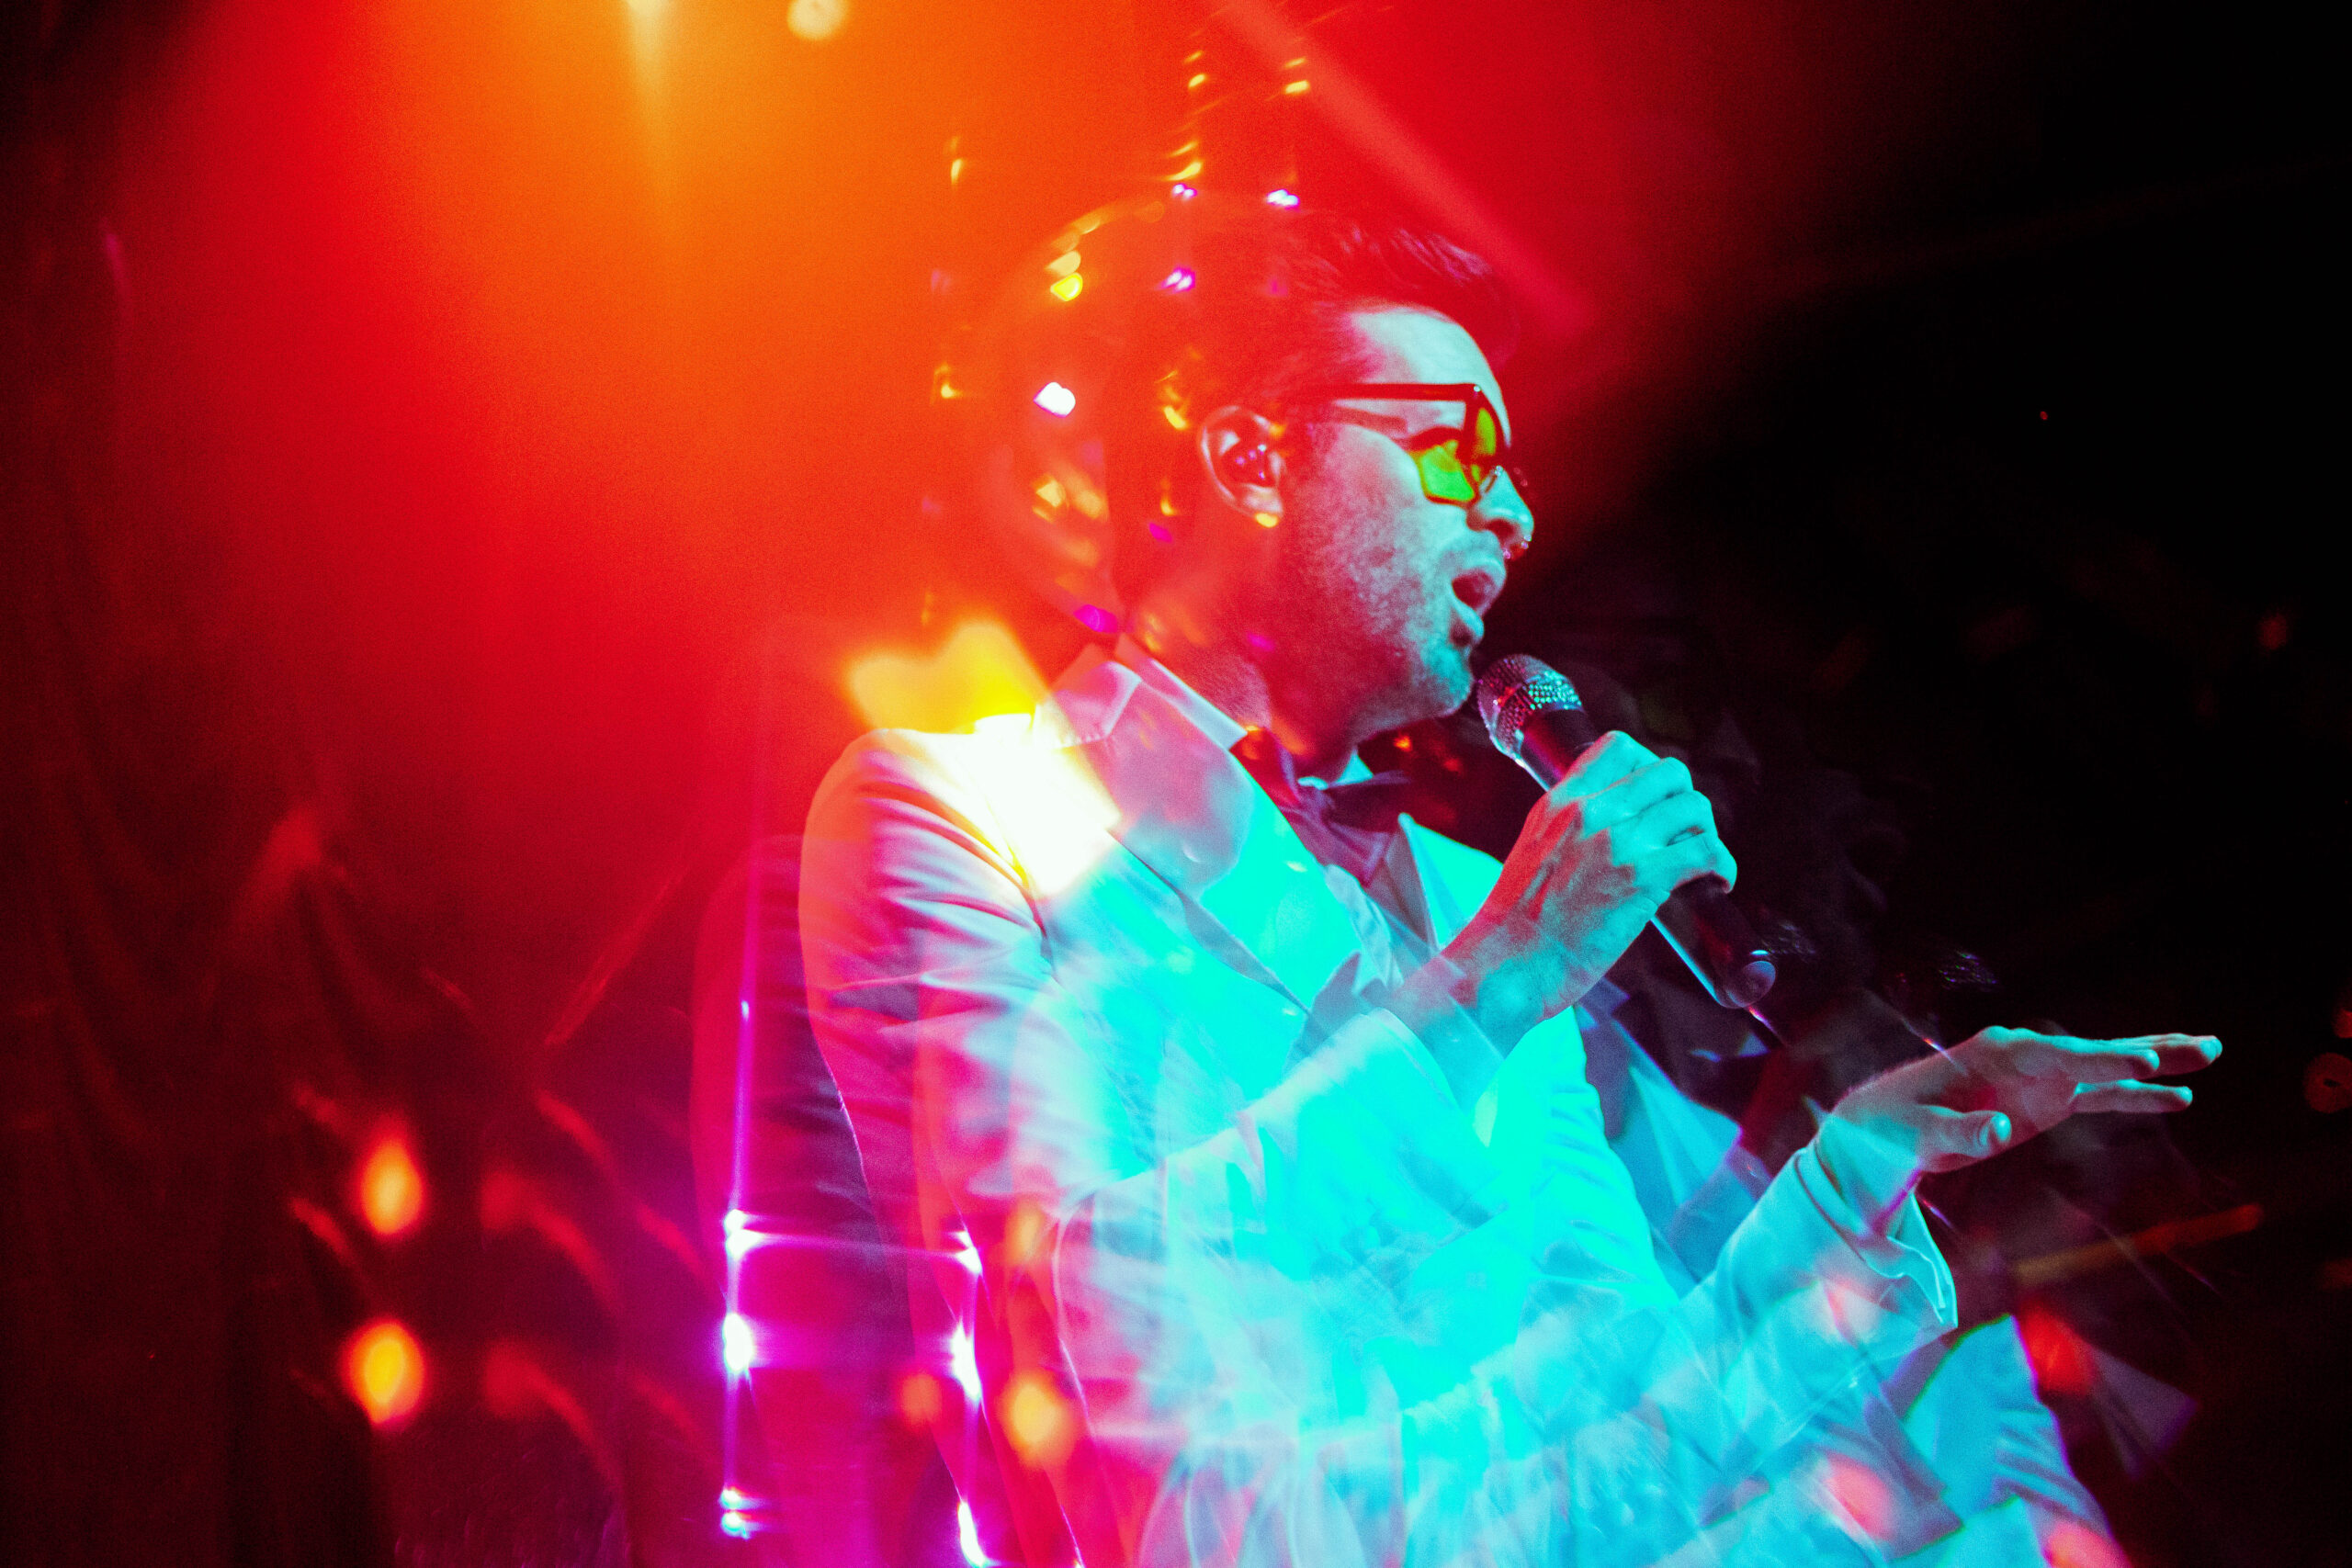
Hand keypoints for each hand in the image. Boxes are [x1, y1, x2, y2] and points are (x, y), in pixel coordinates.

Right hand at [1437, 732, 1736, 1048]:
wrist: (1504, 965)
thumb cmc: (1515, 925)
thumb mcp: (1531, 852)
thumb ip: (1566, 830)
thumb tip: (1603, 832)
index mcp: (1559, 802)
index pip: (1618, 746)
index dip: (1649, 767)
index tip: (1654, 800)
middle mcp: (1590, 813)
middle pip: (1668, 772)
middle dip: (1684, 802)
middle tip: (1682, 836)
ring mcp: (1617, 843)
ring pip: (1693, 807)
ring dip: (1706, 833)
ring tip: (1700, 861)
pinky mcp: (1641, 879)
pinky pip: (1705, 852)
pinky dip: (1720, 866)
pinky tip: (1715, 883)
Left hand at [1829, 1028, 2221, 1178]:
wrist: (1883, 1123)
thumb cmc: (1897, 1123)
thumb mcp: (1920, 1133)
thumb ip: (1959, 1132)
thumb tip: (1999, 1130)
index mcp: (1996, 1053)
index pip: (2061, 1054)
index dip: (2103, 1058)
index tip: (2147, 1060)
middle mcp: (2025, 1056)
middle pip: (2096, 1051)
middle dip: (2149, 1048)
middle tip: (2206, 1045)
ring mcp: (2039, 1077)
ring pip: (2107, 1069)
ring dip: (2158, 1066)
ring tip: (2210, 1054)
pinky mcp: (2044, 1100)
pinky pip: (2099, 1096)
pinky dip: (2136, 1096)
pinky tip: (2177, 1099)